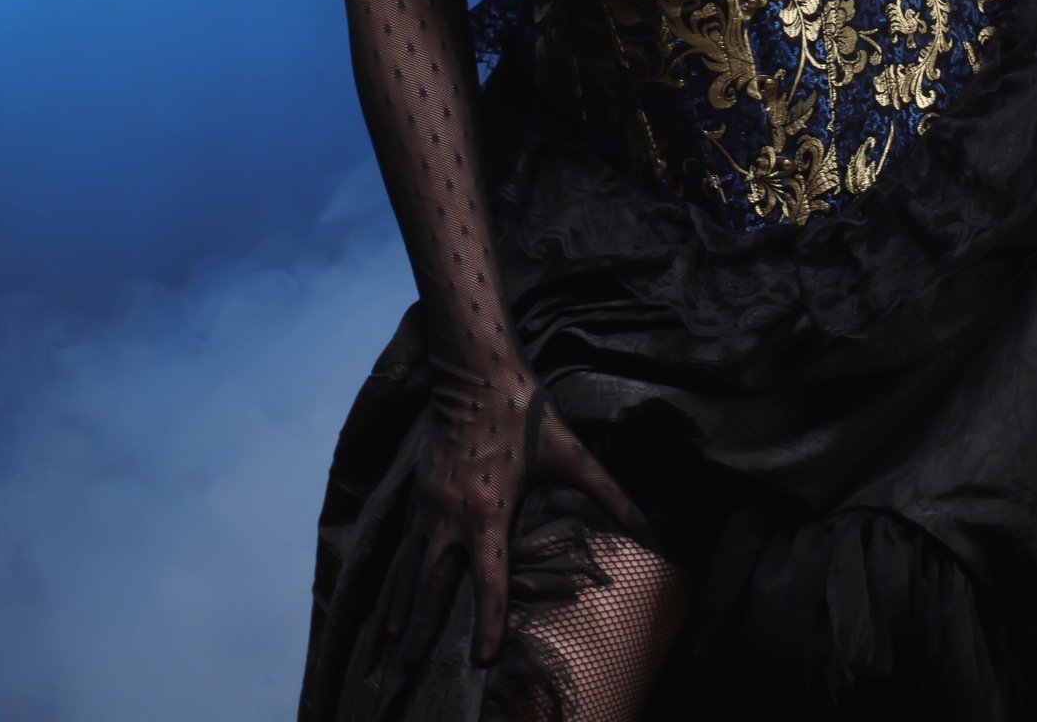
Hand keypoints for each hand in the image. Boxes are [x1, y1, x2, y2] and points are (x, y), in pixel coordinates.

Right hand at [401, 359, 643, 668]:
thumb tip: (645, 523)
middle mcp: (452, 513)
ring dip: (401, 603)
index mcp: (489, 510)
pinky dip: (397, 568)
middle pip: (432, 583)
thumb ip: (606, 490)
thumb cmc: (525, 412)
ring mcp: (429, 500)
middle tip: (405, 666)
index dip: (488, 622)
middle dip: (419, 628)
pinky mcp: (418, 486)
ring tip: (391, 639)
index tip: (482, 660)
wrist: (475, 369)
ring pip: (410, 564)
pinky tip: (393, 587)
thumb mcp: (569, 451)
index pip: (488, 580)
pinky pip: (405, 538)